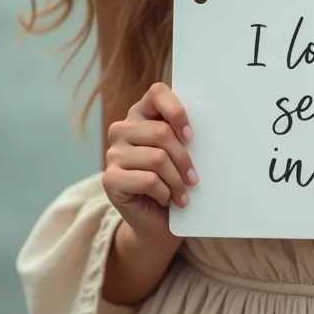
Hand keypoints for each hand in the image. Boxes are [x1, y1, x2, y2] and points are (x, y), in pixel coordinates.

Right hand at [102, 82, 197, 250]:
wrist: (158, 221)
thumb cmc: (174, 180)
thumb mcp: (182, 151)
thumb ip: (184, 133)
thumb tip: (204, 125)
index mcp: (141, 113)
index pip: (158, 92)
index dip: (177, 111)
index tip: (191, 136)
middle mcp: (122, 129)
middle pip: (161, 131)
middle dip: (184, 158)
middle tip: (194, 178)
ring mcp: (112, 154)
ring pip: (157, 158)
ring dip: (177, 180)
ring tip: (183, 193)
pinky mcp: (109, 179)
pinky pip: (147, 180)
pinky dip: (164, 193)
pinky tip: (166, 199)